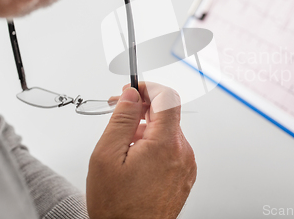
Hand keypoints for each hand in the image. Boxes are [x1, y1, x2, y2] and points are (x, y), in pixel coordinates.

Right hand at [87, 82, 196, 218]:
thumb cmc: (118, 208)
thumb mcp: (107, 156)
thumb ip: (122, 119)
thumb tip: (131, 94)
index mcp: (166, 144)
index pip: (167, 97)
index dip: (149, 87)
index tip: (133, 88)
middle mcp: (182, 152)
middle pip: (167, 113)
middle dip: (143, 108)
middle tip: (121, 111)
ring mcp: (186, 165)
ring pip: (168, 131)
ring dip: (148, 128)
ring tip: (125, 144)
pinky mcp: (185, 174)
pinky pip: (172, 148)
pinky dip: (155, 144)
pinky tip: (137, 158)